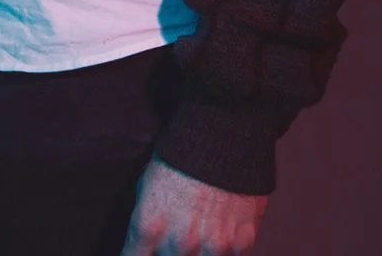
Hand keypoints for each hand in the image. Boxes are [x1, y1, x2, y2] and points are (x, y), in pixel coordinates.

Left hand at [122, 157, 267, 254]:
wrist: (222, 137)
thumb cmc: (179, 156)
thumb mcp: (146, 184)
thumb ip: (145, 221)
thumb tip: (145, 243)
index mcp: (149, 226)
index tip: (140, 253)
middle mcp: (180, 243)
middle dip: (167, 252)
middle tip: (173, 233)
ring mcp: (213, 246)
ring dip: (196, 252)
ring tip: (196, 230)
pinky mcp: (241, 244)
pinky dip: (222, 247)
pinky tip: (218, 227)